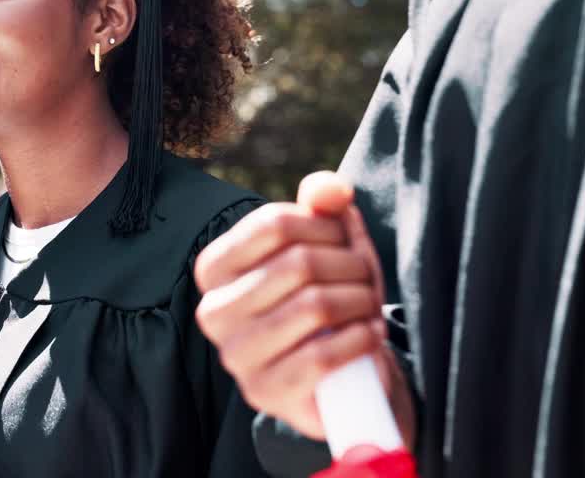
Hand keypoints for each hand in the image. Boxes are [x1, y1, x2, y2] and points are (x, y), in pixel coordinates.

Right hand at [194, 171, 413, 445]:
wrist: (337, 377)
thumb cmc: (327, 300)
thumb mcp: (325, 247)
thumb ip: (322, 207)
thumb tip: (333, 191)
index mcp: (214, 269)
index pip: (274, 223)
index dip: (325, 225)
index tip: (345, 240)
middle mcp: (213, 311)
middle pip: (298, 263)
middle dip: (350, 265)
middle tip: (368, 277)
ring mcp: (236, 356)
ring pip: (313, 306)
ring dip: (361, 301)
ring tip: (371, 306)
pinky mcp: (265, 393)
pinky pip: (322, 356)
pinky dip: (359, 339)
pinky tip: (368, 335)